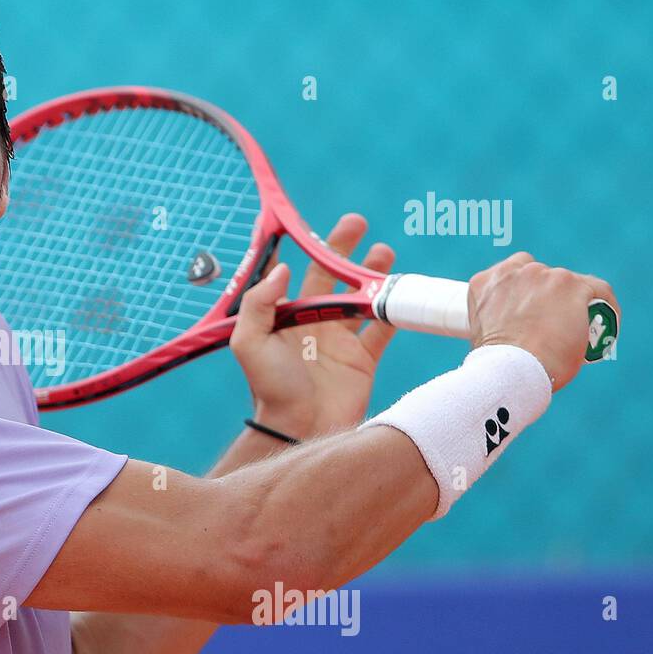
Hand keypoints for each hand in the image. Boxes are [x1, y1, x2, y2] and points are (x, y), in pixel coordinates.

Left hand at [229, 214, 395, 437]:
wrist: (299, 429)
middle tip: (358, 224)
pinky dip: (394, 312)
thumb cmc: (270, 388)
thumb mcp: (250, 343)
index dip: (306, 251)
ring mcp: (339, 342)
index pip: (297, 276)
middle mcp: (313, 325)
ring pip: (361, 299)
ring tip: (384, 252)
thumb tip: (284, 268)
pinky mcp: (363, 360)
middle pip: (331, 278)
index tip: (314, 226)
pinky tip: (402, 292)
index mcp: (286, 318)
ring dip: (373, 274)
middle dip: (344, 250)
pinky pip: (382, 329)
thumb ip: (260, 304)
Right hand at [467, 251, 619, 391]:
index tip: (532, 310)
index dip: (526, 292)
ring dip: (576, 302)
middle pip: (543, 276)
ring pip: (571, 283)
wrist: (510, 371)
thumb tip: (515, 335)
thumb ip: (496, 321)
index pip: (515, 274)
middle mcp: (515, 271)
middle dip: (551, 297)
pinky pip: (599, 290)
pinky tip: (607, 323)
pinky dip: (606, 307)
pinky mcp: (573, 286)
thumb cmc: (495, 366)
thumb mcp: (483, 334)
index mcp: (485, 281)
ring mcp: (545, 276)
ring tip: (581, 329)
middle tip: (555, 325)